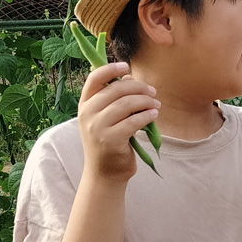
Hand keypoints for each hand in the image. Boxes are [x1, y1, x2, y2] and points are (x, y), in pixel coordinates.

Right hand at [78, 63, 160, 182]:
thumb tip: (130, 77)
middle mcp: (87, 114)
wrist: (104, 174)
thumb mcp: (106, 118)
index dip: (111, 69)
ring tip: (156, 105)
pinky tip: (154, 115)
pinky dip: (147, 116)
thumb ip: (115, 98)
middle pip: (116, 89)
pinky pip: (134, 121)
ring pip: (126, 104)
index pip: (94, 79)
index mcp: (84, 105)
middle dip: (139, 88)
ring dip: (146, 101)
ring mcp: (97, 127)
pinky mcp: (110, 140)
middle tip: (152, 93)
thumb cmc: (109, 142)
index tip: (127, 66)